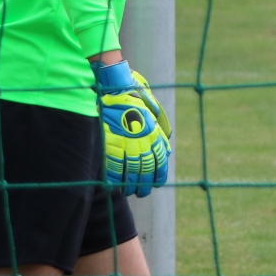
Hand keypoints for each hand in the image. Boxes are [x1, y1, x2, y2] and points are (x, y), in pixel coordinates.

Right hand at [92, 60, 170, 196]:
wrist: (112, 83)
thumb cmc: (132, 93)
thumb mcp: (151, 109)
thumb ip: (159, 129)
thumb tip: (168, 149)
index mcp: (152, 132)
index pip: (159, 161)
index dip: (158, 175)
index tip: (156, 183)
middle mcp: (140, 140)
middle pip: (144, 170)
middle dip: (143, 184)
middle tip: (141, 192)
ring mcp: (123, 142)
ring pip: (128, 171)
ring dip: (128, 185)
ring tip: (127, 192)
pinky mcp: (107, 142)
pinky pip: (110, 166)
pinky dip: (112, 178)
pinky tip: (113, 185)